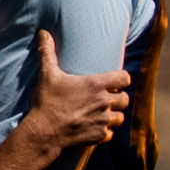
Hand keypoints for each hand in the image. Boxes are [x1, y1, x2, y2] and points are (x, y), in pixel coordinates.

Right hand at [18, 29, 132, 160]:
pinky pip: (110, 133)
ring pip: (120, 117)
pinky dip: (104, 130)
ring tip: (102, 113)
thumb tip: (43, 33)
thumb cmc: (48, 101)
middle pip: (125, 99)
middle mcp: (104, 102)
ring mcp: (104, 121)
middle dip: (118, 98)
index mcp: (96, 85)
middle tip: (105, 97)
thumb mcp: (47, 74)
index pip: (124, 78)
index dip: (121, 78)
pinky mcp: (100, 136)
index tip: (113, 80)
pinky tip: (94, 127)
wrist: (45, 131)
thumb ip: (47, 52)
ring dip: (113, 115)